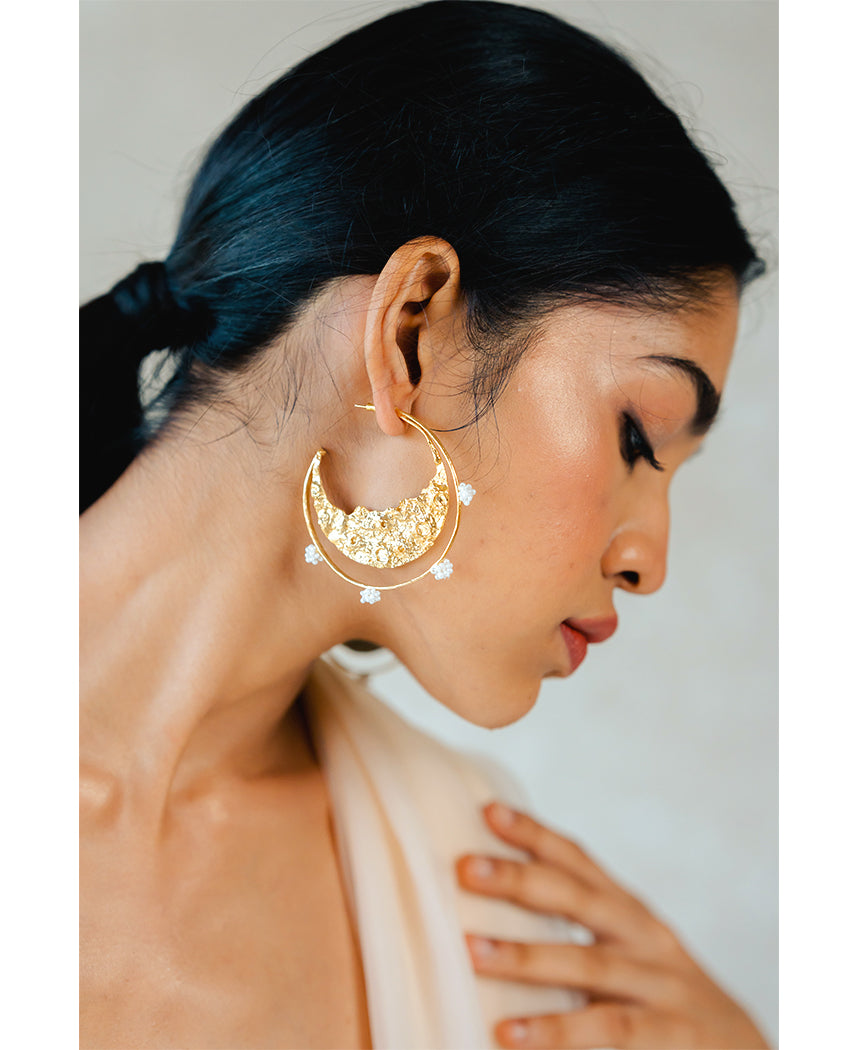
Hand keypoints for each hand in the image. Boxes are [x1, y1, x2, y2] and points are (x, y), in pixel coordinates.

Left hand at [455, 801, 770, 1049]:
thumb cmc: (663, 1004)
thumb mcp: (628, 955)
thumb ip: (576, 935)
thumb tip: (488, 918)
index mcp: (630, 914)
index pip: (580, 863)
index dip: (536, 834)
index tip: (487, 811)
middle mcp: (647, 938)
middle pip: (580, 898)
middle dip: (521, 879)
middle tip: (465, 867)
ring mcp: (663, 986)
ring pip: (589, 964)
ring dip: (526, 958)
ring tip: (472, 952)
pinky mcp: (672, 1035)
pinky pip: (608, 1029)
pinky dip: (556, 1032)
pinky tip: (509, 1033)